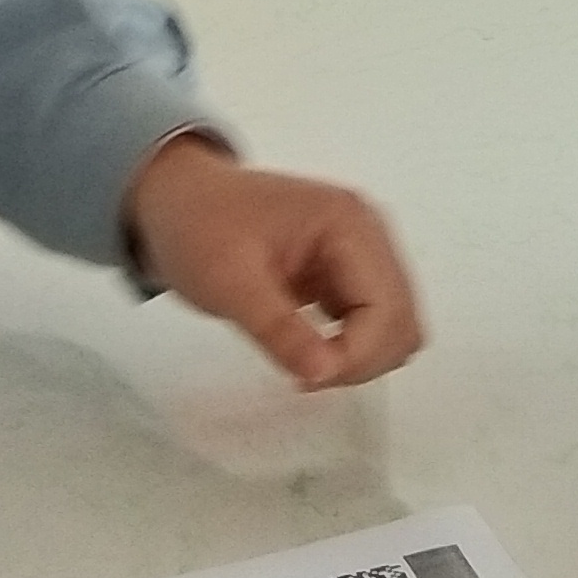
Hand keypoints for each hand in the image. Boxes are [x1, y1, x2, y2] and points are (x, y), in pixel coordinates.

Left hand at [122, 133, 422, 388]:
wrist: (176, 197)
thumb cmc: (197, 230)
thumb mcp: (229, 283)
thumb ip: (279, 329)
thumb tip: (324, 374)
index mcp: (349, 225)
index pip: (386, 310)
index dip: (355, 357)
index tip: (304, 379)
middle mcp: (370, 234)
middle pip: (401, 321)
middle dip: (362, 360)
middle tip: (303, 375)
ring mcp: (362, 251)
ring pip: (394, 326)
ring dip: (360, 356)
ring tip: (304, 362)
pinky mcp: (347, 270)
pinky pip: (372, 321)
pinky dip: (352, 346)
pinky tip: (310, 350)